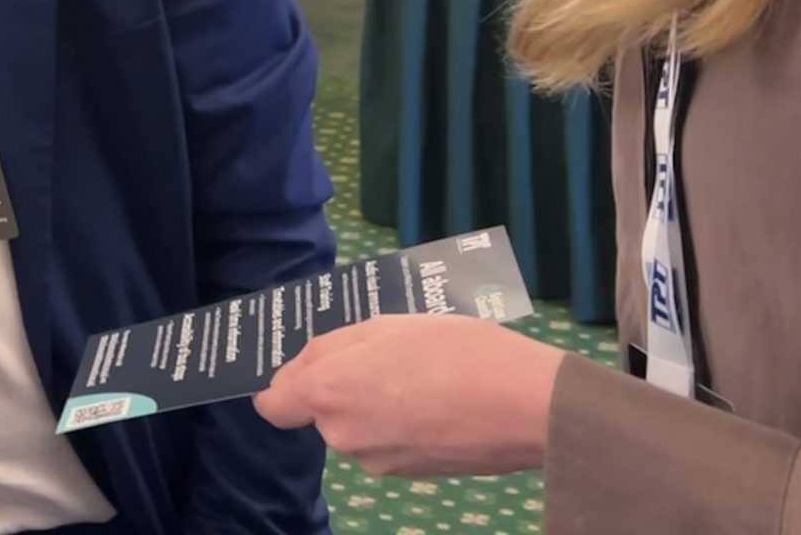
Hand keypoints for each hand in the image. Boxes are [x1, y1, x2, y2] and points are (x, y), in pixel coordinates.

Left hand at [255, 315, 561, 476]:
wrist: (526, 406)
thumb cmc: (454, 350)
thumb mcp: (385, 325)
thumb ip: (332, 348)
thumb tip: (304, 370)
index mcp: (328, 393)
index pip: (274, 405)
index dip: (286, 385)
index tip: (310, 370)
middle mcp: (344, 436)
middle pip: (321, 411)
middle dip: (342, 386)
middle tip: (385, 356)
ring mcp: (378, 462)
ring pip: (357, 426)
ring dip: (374, 403)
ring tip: (419, 374)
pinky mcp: (410, 475)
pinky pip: (388, 442)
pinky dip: (401, 423)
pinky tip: (436, 400)